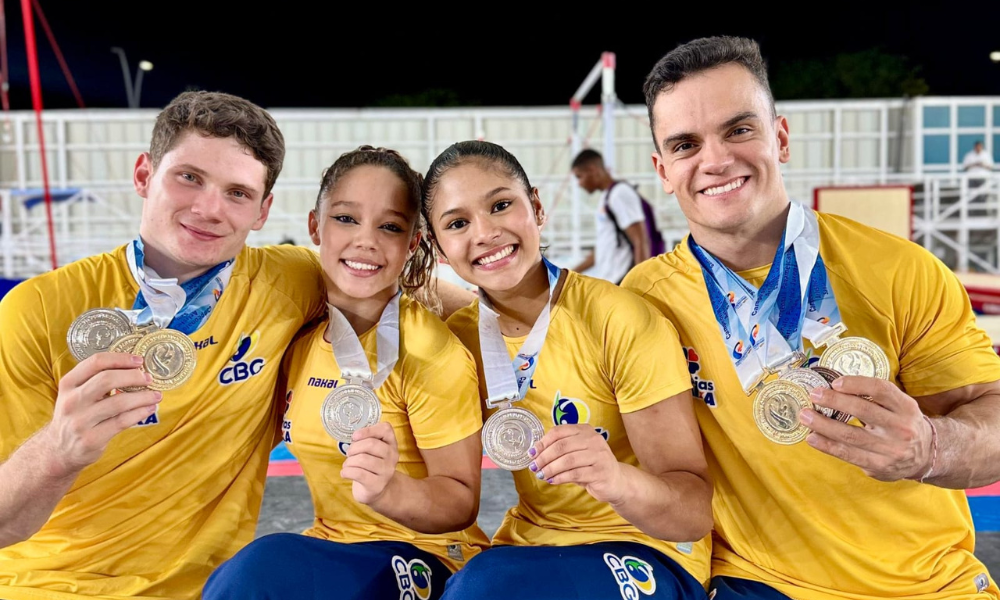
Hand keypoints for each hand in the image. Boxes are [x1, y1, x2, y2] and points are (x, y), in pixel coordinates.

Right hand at [39, 352, 161, 478]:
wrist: (58, 450)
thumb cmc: (76, 415)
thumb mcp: (76, 394)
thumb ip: (96, 380)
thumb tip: (135, 368)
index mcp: (68, 384)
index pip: (95, 362)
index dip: (120, 359)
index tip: (139, 360)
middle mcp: (72, 401)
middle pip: (107, 380)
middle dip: (133, 377)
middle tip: (149, 378)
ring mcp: (80, 421)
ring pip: (118, 402)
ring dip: (142, 397)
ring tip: (156, 395)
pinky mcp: (92, 439)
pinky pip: (122, 422)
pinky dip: (139, 413)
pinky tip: (149, 409)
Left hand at [341, 422, 398, 504]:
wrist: (377, 490)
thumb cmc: (370, 465)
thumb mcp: (372, 451)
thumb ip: (366, 440)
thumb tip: (354, 437)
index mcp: (391, 444)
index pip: (385, 429)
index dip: (368, 430)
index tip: (355, 436)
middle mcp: (392, 456)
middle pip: (371, 444)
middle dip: (354, 447)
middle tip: (349, 453)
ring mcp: (386, 472)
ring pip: (363, 459)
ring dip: (349, 461)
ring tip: (347, 464)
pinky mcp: (377, 485)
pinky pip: (358, 474)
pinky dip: (347, 472)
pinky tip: (344, 473)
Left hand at [528, 424, 624, 503]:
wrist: (615, 481)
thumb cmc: (590, 466)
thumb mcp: (576, 453)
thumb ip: (559, 449)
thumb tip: (535, 452)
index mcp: (585, 430)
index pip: (559, 431)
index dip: (543, 442)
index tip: (532, 453)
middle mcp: (594, 439)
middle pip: (562, 445)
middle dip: (544, 457)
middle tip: (535, 466)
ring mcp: (599, 455)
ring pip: (568, 460)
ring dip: (551, 468)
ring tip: (542, 475)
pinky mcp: (601, 472)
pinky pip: (575, 474)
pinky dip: (560, 477)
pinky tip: (553, 480)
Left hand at [799, 376, 932, 481]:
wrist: (925, 456)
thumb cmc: (902, 424)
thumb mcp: (899, 406)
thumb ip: (875, 398)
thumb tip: (833, 386)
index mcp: (906, 407)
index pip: (881, 390)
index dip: (857, 384)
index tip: (835, 382)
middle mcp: (901, 427)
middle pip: (862, 410)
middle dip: (834, 401)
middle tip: (814, 395)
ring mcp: (890, 449)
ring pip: (850, 435)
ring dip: (823, 424)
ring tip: (804, 416)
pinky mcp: (879, 466)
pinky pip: (848, 454)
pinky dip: (827, 445)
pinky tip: (812, 438)